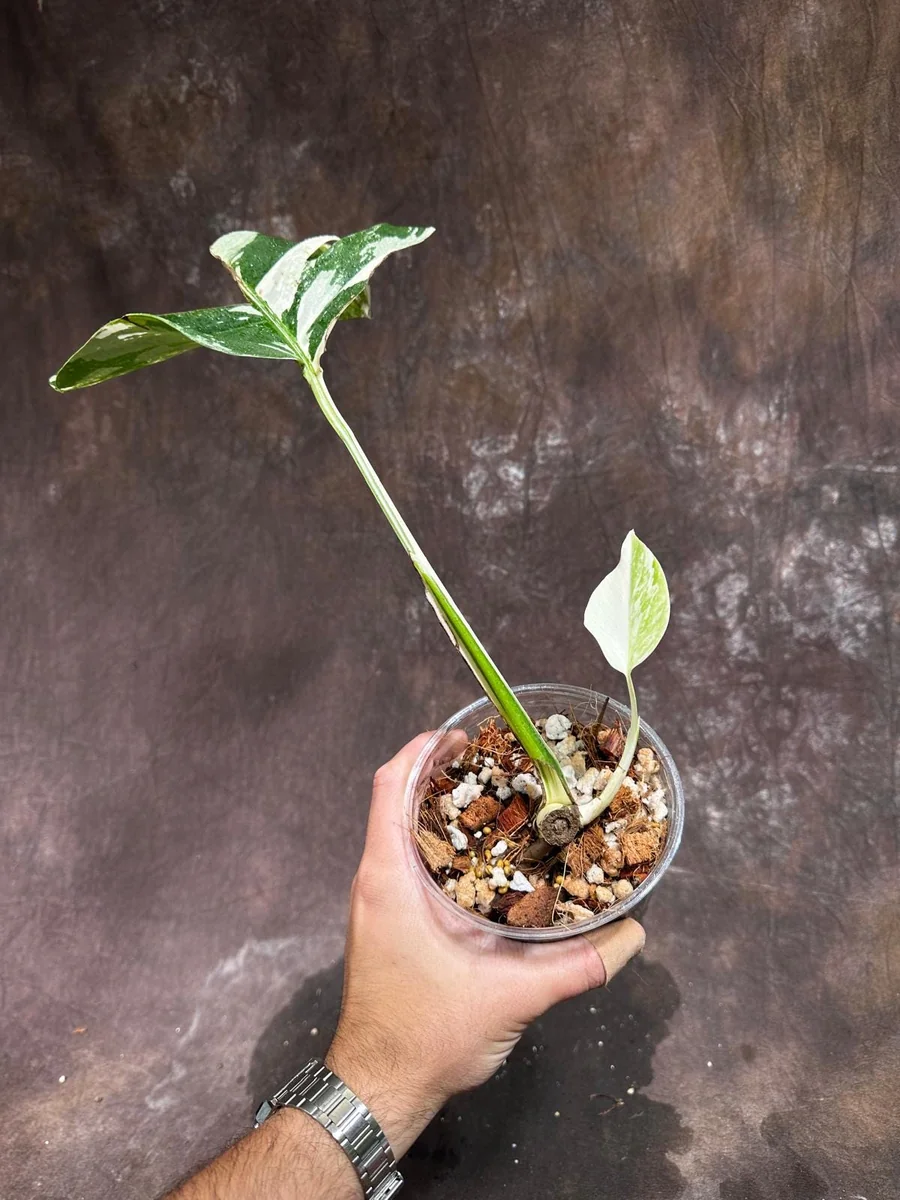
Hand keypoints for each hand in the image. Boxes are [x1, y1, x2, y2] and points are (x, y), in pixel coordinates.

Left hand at [325, 729, 645, 1155]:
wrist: (378, 1088)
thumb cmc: (427, 1035)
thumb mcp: (512, 996)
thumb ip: (578, 965)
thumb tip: (633, 935)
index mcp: (389, 878)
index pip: (392, 786)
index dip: (422, 749)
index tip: (461, 733)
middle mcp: (375, 881)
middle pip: (398, 800)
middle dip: (441, 772)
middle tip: (495, 760)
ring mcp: (377, 903)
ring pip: (401, 832)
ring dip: (439, 808)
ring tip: (495, 798)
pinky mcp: (385, 924)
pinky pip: (405, 861)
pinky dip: (438, 843)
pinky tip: (482, 858)